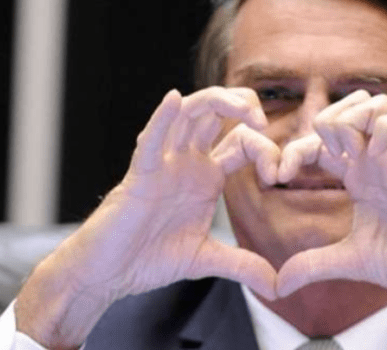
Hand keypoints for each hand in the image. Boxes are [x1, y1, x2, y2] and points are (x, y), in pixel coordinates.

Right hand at [16, 87, 279, 347]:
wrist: (108, 275)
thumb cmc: (148, 260)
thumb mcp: (205, 259)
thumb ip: (242, 265)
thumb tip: (276, 285)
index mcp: (207, 176)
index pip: (242, 142)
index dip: (266, 150)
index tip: (278, 176)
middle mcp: (187, 162)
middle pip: (216, 113)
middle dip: (243, 106)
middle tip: (264, 123)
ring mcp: (164, 165)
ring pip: (187, 114)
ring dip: (216, 102)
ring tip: (241, 108)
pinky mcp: (140, 176)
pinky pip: (151, 141)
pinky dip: (162, 118)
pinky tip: (174, 100)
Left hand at [274, 90, 386, 332]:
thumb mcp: (347, 260)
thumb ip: (311, 265)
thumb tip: (278, 286)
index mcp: (357, 175)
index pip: (320, 139)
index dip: (294, 149)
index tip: (278, 176)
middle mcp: (376, 160)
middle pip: (348, 106)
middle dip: (324, 121)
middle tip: (323, 156)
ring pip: (376, 104)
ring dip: (354, 121)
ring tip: (351, 154)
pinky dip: (386, 132)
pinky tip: (378, 159)